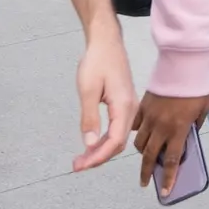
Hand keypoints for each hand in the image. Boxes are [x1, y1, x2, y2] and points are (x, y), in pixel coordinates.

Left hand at [73, 31, 136, 171]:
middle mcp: (131, 110)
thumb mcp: (87, 89)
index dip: (98, 157)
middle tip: (77, 165)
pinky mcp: (124, 105)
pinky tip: (92, 143)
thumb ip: (89, 117)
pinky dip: (105, 140)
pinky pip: (117, 129)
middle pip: (118, 143)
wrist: (107, 43)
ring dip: (101, 151)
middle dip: (98, 158)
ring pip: (118, 138)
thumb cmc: (97, 62)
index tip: (81, 166)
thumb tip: (89, 144)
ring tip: (81, 158)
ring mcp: (130, 108)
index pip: (115, 141)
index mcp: (124, 106)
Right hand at [133, 92, 208, 194]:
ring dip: (142, 152)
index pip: (173, 160)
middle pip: (151, 156)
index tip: (166, 191)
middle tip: (145, 182)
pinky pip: (135, 125)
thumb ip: (195, 125)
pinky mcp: (142, 107)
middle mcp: (162, 127)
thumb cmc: (197, 88)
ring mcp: (150, 117)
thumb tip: (190, 135)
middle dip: (147, 172)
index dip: (169, 178)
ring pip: (140, 142)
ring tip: (145, 157)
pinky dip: (136, 132)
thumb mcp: (203, 109)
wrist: (182, 65)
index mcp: (179, 129)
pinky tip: (139, 134)